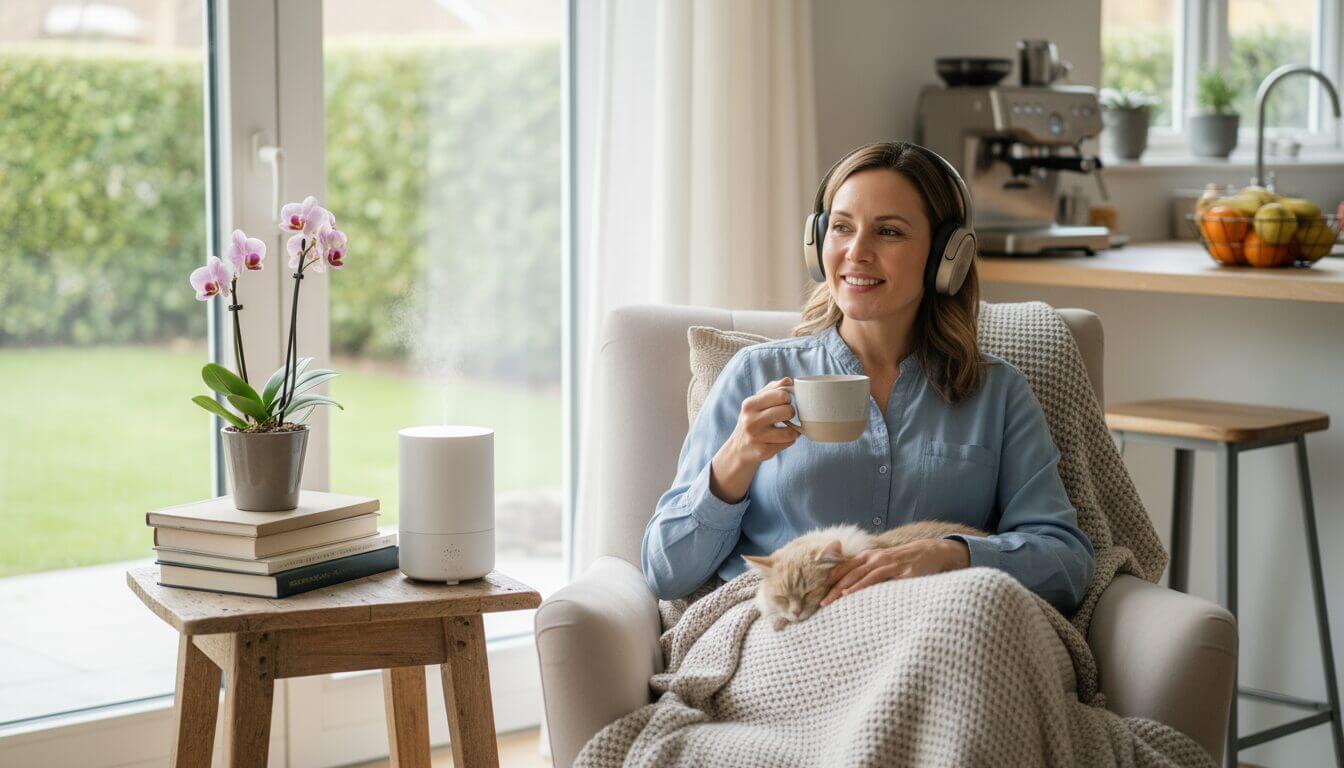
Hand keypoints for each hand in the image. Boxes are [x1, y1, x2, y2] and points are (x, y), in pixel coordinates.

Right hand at [709, 378, 799, 502]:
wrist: (738, 449)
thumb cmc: (751, 421)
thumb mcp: (756, 403)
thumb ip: (772, 389)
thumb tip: (789, 380)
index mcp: (749, 404)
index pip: (780, 395)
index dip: (787, 398)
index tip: (785, 401)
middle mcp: (750, 421)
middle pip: (788, 411)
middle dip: (791, 413)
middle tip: (785, 416)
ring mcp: (756, 437)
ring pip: (790, 431)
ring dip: (793, 430)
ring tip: (787, 429)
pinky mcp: (763, 451)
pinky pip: (788, 443)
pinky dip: (789, 441)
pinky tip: (781, 439)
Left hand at [819, 538, 970, 606]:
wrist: (931, 552)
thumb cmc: (905, 562)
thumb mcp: (884, 564)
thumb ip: (870, 573)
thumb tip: (853, 590)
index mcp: (868, 556)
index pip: (843, 568)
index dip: (829, 581)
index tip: (817, 594)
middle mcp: (874, 558)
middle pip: (847, 573)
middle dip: (831, 588)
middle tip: (819, 604)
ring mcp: (886, 563)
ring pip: (859, 575)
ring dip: (842, 588)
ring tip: (830, 600)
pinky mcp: (899, 571)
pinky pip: (877, 578)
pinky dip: (862, 585)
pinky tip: (852, 592)